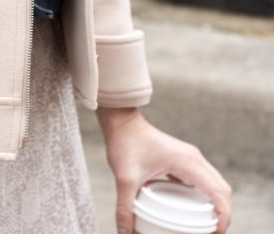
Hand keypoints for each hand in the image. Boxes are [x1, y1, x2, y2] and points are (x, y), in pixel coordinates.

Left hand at [97, 107, 231, 233]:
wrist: (122, 123)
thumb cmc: (126, 144)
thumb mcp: (125, 179)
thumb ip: (125, 208)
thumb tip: (124, 233)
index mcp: (187, 162)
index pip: (218, 192)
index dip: (224, 216)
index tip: (217, 233)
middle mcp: (194, 158)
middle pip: (222, 189)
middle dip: (223, 213)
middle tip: (213, 233)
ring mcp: (191, 157)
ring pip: (216, 184)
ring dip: (217, 204)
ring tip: (208, 226)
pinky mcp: (184, 159)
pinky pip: (204, 180)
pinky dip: (207, 196)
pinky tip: (194, 210)